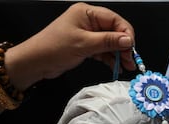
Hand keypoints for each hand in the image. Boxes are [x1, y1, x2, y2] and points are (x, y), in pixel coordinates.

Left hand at [6, 2, 134, 90]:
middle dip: (124, 46)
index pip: (114, 20)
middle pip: (114, 31)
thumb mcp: (84, 44)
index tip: (132, 48)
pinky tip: (116, 66)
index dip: (126, 33)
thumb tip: (129, 40)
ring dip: (118, 54)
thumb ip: (108, 41)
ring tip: (126, 66)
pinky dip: (109, 58)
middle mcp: (89, 21)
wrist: (35, 62)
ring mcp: (87, 34)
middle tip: (131, 60)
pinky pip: (102, 50)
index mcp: (88, 13)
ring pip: (109, 42)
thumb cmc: (55, 48)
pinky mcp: (85, 46)